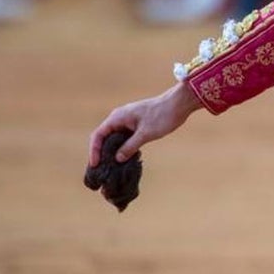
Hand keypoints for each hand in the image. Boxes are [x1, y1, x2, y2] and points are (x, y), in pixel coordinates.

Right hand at [87, 83, 201, 166]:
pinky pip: (125, 138)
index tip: (94, 165)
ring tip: (112, 168)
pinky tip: (126, 159)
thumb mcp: (146, 134)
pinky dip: (123, 147)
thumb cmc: (163, 115)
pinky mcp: (136, 124)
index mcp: (117, 117)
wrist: (179, 103)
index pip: (98, 135)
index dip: (94, 151)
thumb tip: (117, 159)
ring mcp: (128, 121)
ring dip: (113, 151)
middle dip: (102, 153)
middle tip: (102, 170)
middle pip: (104, 138)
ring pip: (115, 139)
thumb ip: (130, 146)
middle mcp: (119, 118)